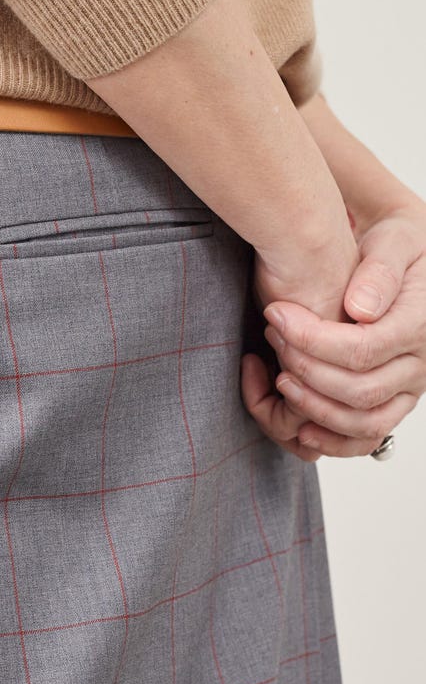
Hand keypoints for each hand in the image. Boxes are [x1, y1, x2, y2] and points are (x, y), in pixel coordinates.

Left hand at [242, 204, 425, 458]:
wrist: (409, 264)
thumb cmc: (396, 248)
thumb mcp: (393, 242)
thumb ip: (379, 272)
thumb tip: (360, 309)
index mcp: (420, 325)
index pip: (362, 348)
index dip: (311, 339)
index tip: (275, 315)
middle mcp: (421, 365)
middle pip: (360, 390)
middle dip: (305, 369)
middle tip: (272, 338)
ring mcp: (409, 390)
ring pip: (363, 422)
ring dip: (313, 407)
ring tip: (279, 378)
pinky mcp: (394, 403)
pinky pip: (367, 439)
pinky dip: (332, 441)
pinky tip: (299, 428)